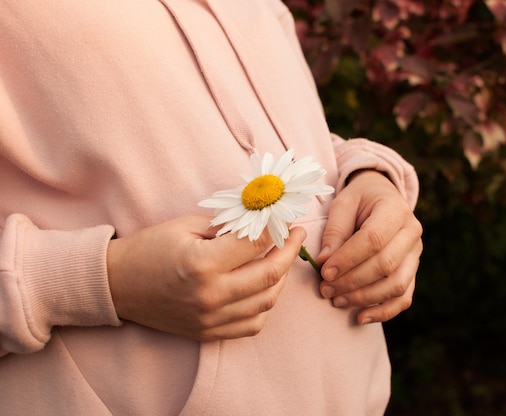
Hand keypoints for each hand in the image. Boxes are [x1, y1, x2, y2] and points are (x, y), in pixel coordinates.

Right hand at [107, 215, 305, 340]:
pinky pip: (252, 325)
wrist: (116, 285)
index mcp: (203, 264)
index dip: (277, 228)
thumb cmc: (148, 249)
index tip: (286, 218)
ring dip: (282, 279)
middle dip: (290, 251)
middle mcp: (211, 295)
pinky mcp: (208, 332)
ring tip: (283, 259)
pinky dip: (265, 306)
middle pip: (270, 275)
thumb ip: (227, 225)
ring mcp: (211, 318)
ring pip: (267, 302)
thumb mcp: (186, 225)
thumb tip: (261, 219)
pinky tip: (266, 288)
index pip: (256, 243)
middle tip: (296, 236)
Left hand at [317, 170, 422, 324]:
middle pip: (385, 265)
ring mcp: (415, 254)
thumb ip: (335, 231)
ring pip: (396, 285)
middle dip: (352, 281)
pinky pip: (404, 298)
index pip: (373, 239)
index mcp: (396, 209)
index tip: (324, 271)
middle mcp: (412, 232)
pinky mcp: (413, 271)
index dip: (348, 259)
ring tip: (336, 300)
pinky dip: (384, 312)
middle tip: (325, 289)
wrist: (382, 196)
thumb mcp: (343, 203)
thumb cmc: (359, 200)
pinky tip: (360, 317)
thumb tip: (325, 261)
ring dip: (364, 298)